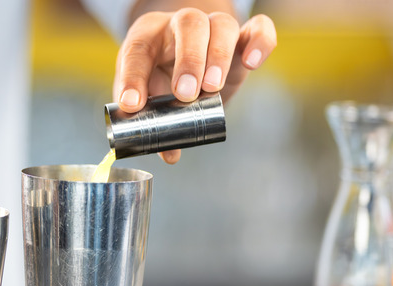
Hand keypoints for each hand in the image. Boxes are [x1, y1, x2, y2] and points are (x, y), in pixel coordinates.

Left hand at [113, 8, 276, 162]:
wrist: (183, 57)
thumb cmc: (159, 77)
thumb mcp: (148, 96)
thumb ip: (153, 123)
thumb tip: (170, 154)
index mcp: (148, 37)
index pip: (138, 50)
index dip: (133, 78)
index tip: (133, 105)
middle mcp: (180, 25)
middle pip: (188, 24)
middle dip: (188, 60)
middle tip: (185, 94)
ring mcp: (212, 28)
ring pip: (221, 25)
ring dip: (218, 56)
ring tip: (212, 89)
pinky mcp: (241, 38)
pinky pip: (258, 28)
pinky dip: (260, 41)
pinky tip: (251, 63)